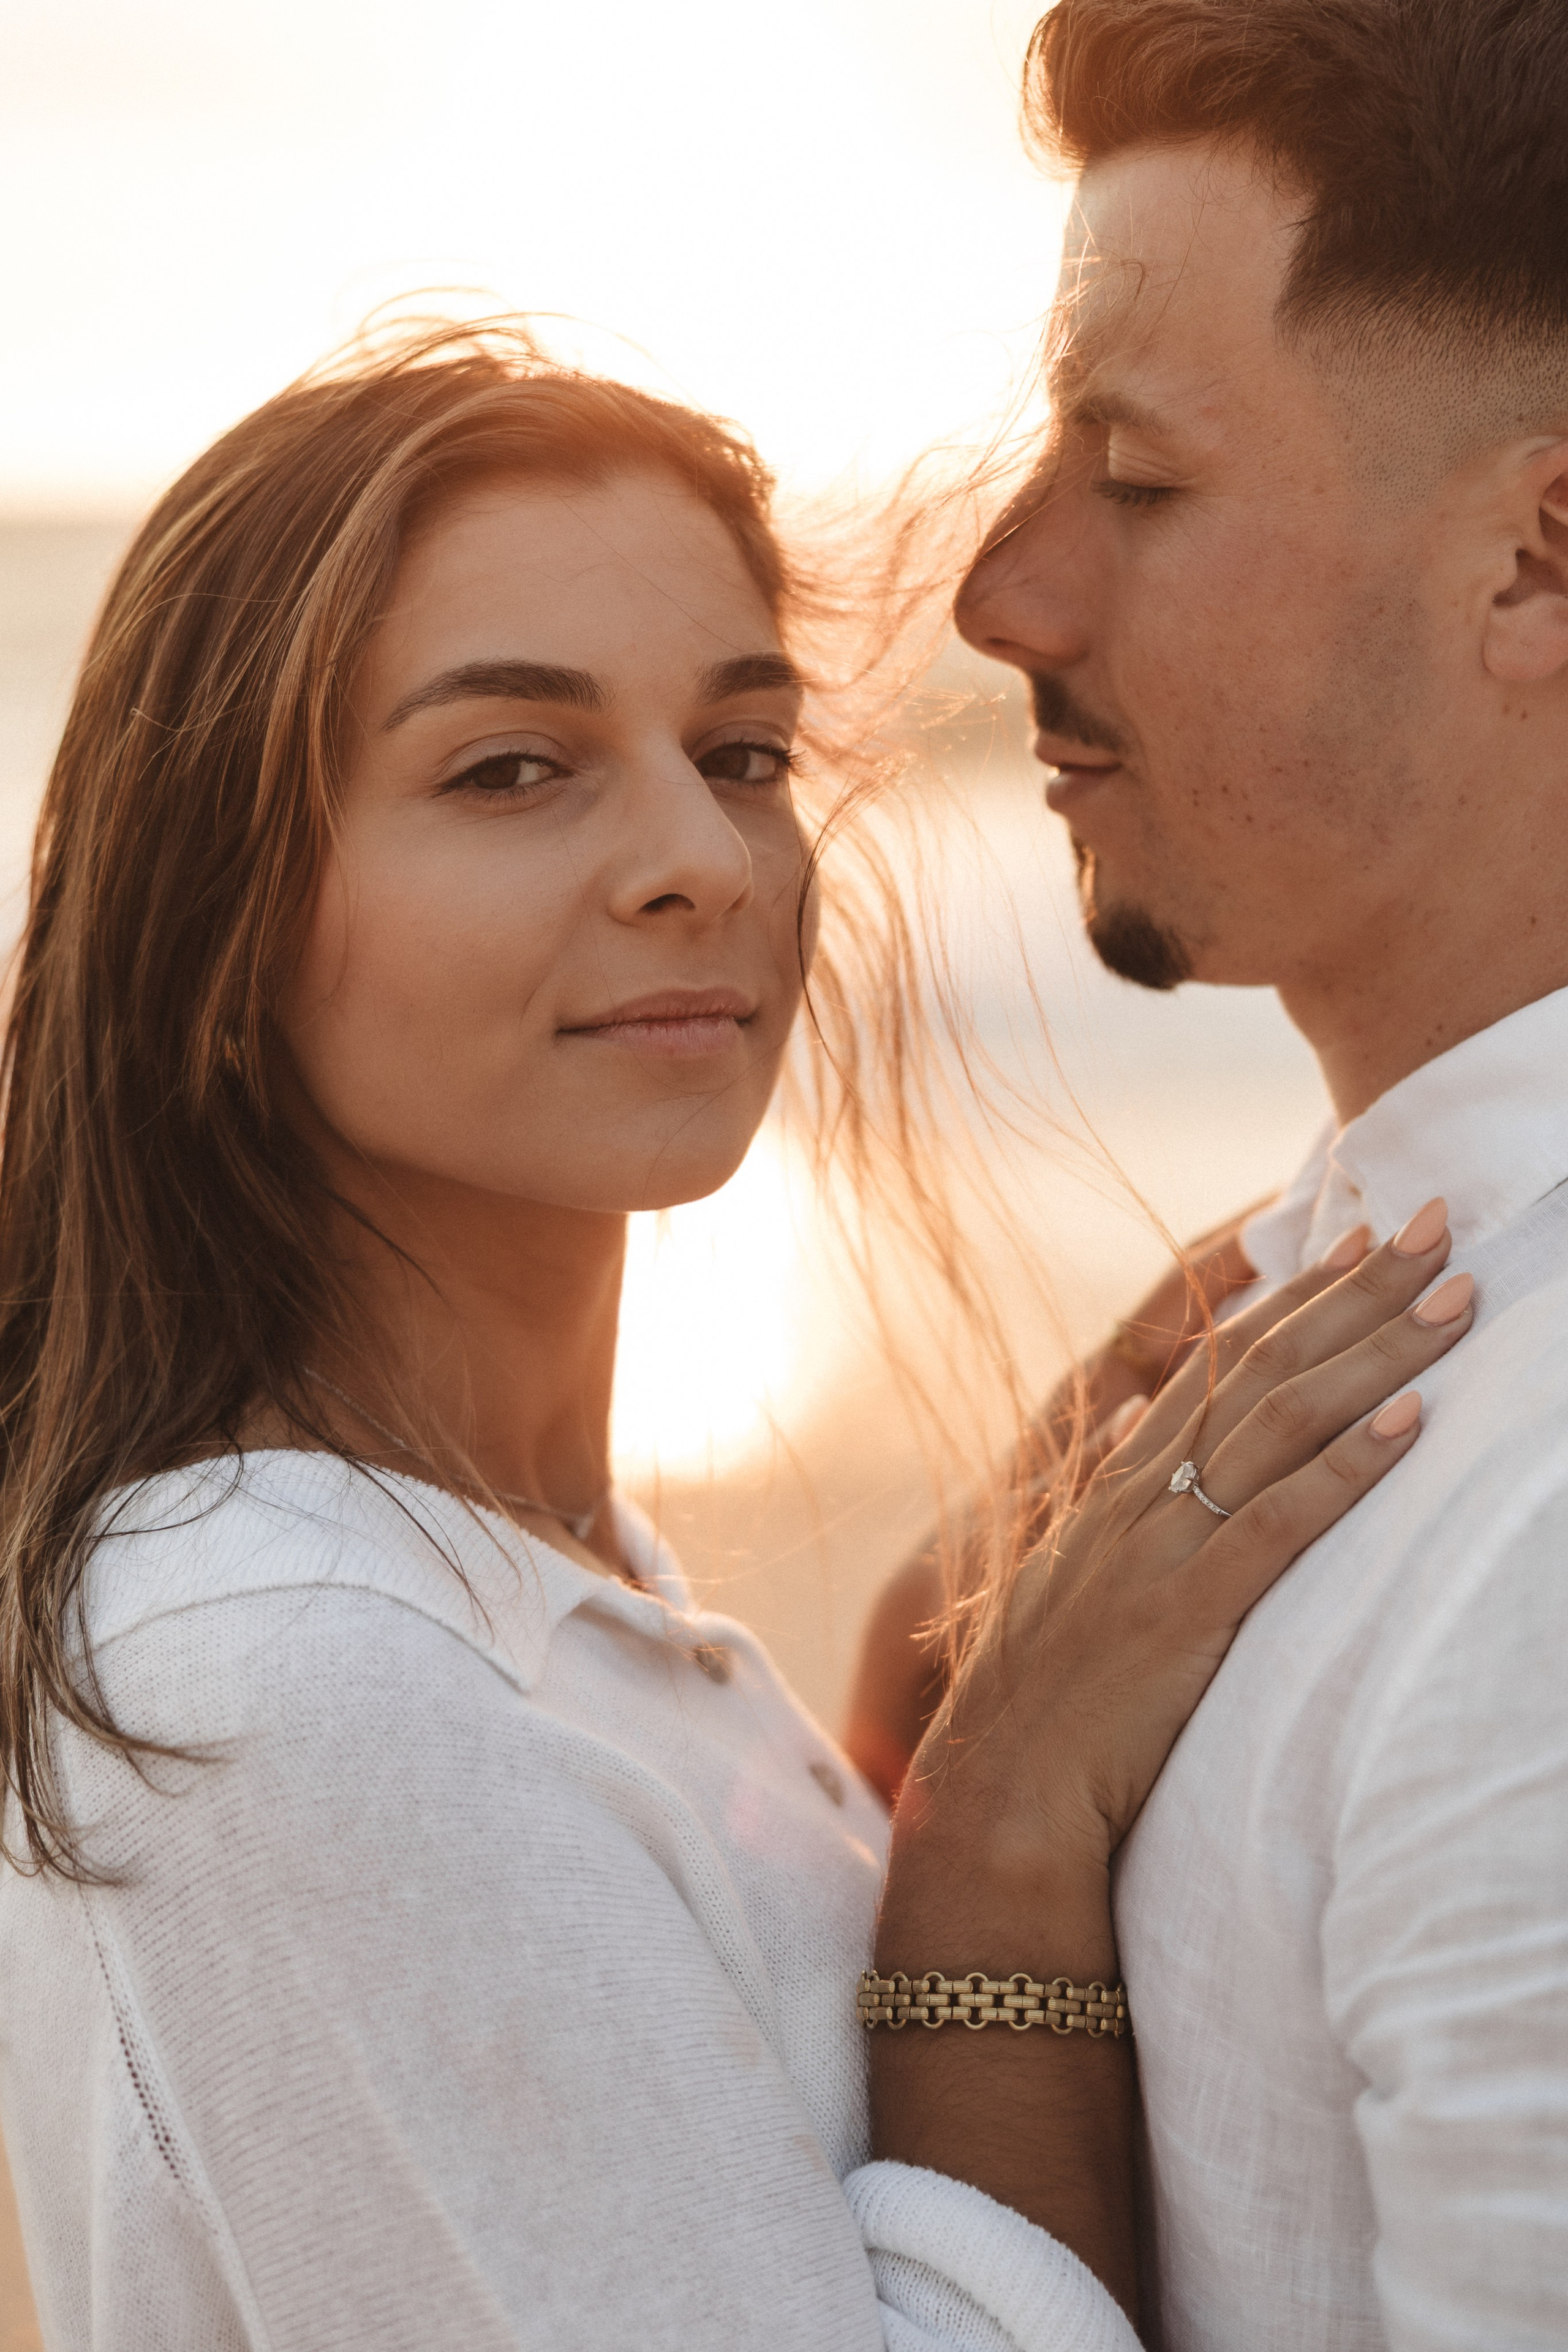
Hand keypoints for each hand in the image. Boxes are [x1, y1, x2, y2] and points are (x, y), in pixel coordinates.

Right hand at [897, 1197, 1472, 1883]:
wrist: (999, 1791)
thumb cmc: (1041, 1699)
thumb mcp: (1065, 1575)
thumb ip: (1100, 1498)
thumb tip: (1128, 1427)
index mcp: (1118, 1483)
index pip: (1218, 1361)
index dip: (1294, 1296)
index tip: (1356, 1241)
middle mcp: (1141, 1494)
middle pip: (1263, 1367)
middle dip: (1356, 1294)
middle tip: (1432, 1229)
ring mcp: (1161, 1547)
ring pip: (1280, 1424)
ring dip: (1375, 1355)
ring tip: (1453, 1302)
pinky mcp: (1186, 1611)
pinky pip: (1278, 1523)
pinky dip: (1349, 1469)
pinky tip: (1410, 1425)